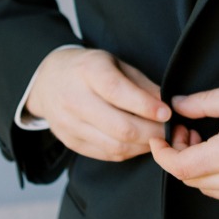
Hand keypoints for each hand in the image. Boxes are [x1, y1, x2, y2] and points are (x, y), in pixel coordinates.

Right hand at [24, 46, 170, 161]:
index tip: (167, 112)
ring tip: (158, 138)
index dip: (144, 105)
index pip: (116, 91)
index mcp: (88, 71)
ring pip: (114, 146)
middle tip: (170, 130)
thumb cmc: (88, 69)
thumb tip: (169, 104)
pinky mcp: (70, 142)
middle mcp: (74, 99)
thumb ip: (141, 84)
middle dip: (152, 132)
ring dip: (143, 146)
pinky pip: (106, 154)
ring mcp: (69, 124)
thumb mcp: (115, 64)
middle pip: (119, 126)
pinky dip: (128, 152)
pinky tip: (139, 143)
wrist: (48, 80)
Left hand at [148, 81, 218, 205]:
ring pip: (208, 189)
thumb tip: (179, 105)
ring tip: (207, 139)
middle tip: (187, 129)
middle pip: (191, 180)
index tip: (161, 136)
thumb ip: (208, 102)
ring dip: (198, 168)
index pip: (181, 166)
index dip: (162, 153)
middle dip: (178, 156)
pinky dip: (217, 176)